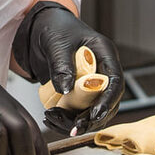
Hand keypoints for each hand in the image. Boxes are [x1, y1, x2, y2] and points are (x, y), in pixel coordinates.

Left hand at [13, 2, 123, 134]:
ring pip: (93, 112)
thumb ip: (62, 64)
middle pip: (108, 103)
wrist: (39, 28)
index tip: (94, 114)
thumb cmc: (53, 27)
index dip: (108, 101)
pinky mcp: (78, 93)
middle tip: (72, 127)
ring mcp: (90, 84)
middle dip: (91, 118)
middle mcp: (102, 71)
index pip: (115, 82)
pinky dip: (66, 120)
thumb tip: (66, 89)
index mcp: (105, 54)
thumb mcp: (56, 42)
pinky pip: (78, 113)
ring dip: (76, 122)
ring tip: (52, 119)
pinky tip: (51, 119)